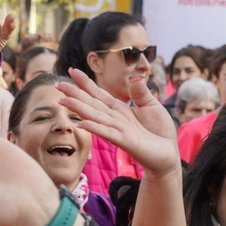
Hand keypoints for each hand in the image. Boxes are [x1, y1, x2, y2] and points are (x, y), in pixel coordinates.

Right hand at [57, 68, 180, 177]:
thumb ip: (141, 92)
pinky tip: (82, 124)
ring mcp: (118, 130)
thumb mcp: (152, 105)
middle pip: (91, 104)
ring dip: (79, 109)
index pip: (98, 94)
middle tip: (57, 84)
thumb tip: (136, 77)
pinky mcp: (125, 142)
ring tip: (63, 100)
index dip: (85, 83)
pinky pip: (108, 133)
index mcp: (119, 109)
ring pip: (95, 116)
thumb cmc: (159, 131)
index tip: (72, 71)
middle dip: (74, 94)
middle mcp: (114, 118)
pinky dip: (95, 128)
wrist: (168, 153)